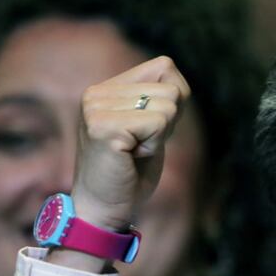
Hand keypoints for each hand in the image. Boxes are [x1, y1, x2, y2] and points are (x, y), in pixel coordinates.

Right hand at [73, 56, 190, 231]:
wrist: (105, 208)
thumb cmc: (131, 172)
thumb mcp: (151, 128)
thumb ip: (161, 100)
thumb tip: (179, 88)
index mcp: (106, 88)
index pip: (165, 66)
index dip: (173, 102)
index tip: (149, 130)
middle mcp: (96, 92)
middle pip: (170, 90)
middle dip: (166, 125)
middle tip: (138, 147)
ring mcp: (96, 108)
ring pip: (167, 107)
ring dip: (159, 137)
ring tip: (133, 152)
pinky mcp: (102, 126)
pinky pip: (158, 123)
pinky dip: (153, 146)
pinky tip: (131, 157)